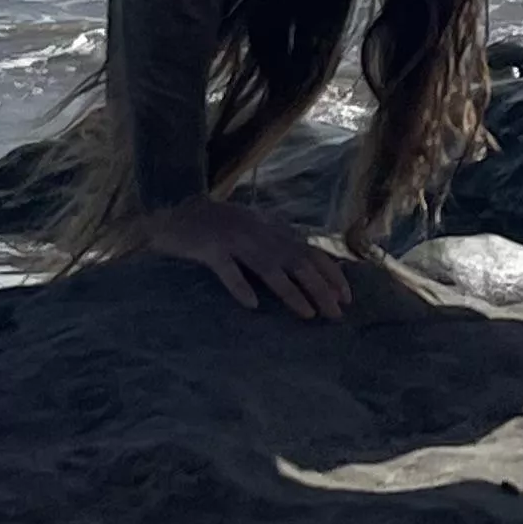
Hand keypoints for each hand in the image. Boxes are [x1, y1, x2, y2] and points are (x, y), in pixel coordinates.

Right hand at [141, 197, 350, 319]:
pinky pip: (228, 270)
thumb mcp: (254, 228)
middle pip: (296, 261)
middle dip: (320, 287)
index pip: (309, 251)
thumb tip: (308, 265)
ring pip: (269, 267)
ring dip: (291, 291)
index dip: (330, 273)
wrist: (176, 210)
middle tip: (336, 313)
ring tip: (308, 313)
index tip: (346, 297)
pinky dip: (241, 286)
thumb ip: (277, 242)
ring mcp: (234, 239)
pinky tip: (253, 305)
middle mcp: (258, 232)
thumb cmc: (217, 225)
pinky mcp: (209, 248)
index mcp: (271, 228)